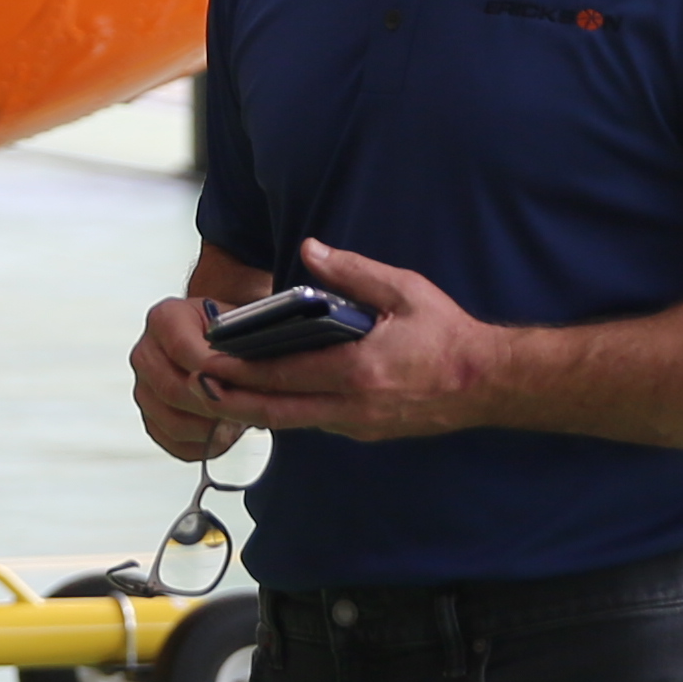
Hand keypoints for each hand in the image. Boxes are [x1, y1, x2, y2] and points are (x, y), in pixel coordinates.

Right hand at [129, 296, 256, 462]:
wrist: (218, 342)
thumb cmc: (229, 331)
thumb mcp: (237, 323)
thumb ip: (237, 344)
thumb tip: (249, 376)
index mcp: (165, 319)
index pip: (181, 349)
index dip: (212, 370)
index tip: (242, 381)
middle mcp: (146, 354)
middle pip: (174, 390)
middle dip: (217, 404)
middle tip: (252, 410)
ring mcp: (145, 390)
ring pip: (175, 423)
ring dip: (213, 428)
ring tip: (242, 420)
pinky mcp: (152, 420)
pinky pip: (177, 443)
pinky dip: (206, 444)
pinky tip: (228, 431)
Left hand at [154, 241, 521, 448]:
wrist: (489, 383)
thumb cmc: (447, 334)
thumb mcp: (404, 290)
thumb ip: (352, 271)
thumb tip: (309, 249)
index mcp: (357, 371)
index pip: (281, 376)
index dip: (238, 371)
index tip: (206, 359)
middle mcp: (351, 408)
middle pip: (274, 411)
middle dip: (230, 400)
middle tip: (193, 384)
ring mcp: (357, 426)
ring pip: (289, 423)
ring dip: (251, 409)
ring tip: (215, 392)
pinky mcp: (364, 432)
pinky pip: (312, 423)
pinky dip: (282, 412)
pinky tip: (263, 396)